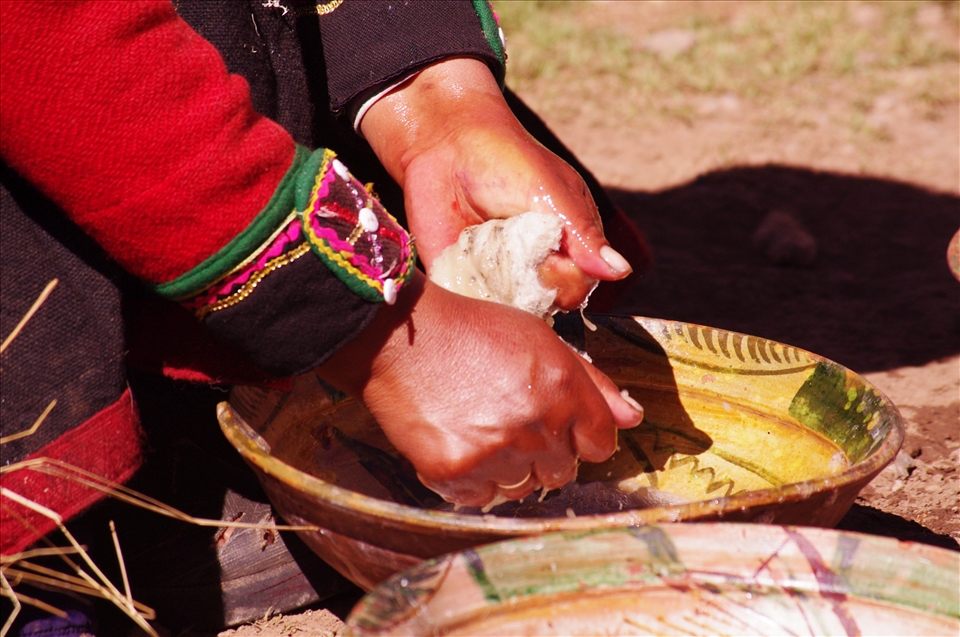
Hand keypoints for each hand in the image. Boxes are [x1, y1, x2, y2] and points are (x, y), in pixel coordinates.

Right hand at [316, 272, 642, 505]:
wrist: (401, 337)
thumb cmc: (472, 331)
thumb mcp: (540, 341)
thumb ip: (593, 382)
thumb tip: (633, 416)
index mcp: (564, 389)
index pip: (600, 444)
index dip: (578, 434)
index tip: (556, 425)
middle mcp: (537, 426)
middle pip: (561, 472)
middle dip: (543, 453)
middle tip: (509, 422)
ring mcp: (496, 453)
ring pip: (521, 489)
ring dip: (506, 469)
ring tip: (479, 430)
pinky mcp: (455, 472)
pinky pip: (480, 498)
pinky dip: (470, 479)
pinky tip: (457, 443)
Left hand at [361, 58, 632, 310]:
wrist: (446, 142)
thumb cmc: (507, 159)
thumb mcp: (551, 193)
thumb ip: (583, 237)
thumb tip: (621, 272)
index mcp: (568, 246)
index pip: (577, 287)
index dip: (561, 279)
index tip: (542, 250)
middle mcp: (535, 266)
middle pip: (542, 303)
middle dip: (526, 282)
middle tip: (506, 244)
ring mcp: (498, 275)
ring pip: (506, 310)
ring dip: (494, 285)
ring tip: (481, 243)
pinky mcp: (463, 278)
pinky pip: (470, 305)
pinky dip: (467, 289)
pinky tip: (460, 255)